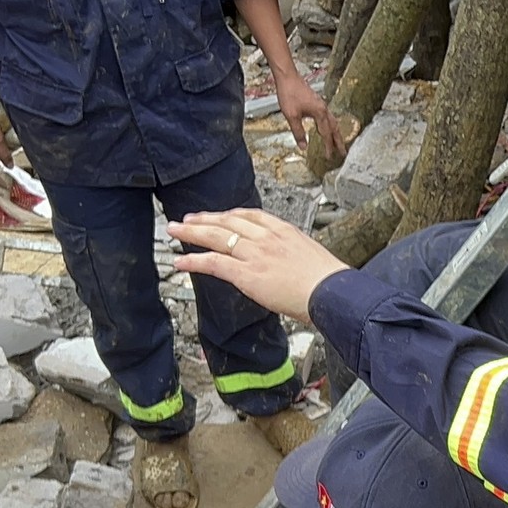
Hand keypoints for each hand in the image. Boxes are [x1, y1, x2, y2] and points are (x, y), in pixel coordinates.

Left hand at [168, 209, 349, 321]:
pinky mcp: (247, 273)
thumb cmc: (329, 281)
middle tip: (186, 219)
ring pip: (215, 237)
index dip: (228, 215)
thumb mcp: (312, 257)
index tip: (217, 216)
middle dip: (203, 219)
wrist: (333, 292)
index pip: (250, 215)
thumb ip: (293, 255)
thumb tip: (290, 265)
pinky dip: (194, 260)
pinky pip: (214, 263)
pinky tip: (180, 261)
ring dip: (191, 233)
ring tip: (174, 231)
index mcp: (284, 230)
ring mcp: (255, 254)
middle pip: (227, 221)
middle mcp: (266, 237)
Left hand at [275, 72, 341, 157]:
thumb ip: (298, 132)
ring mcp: (321, 105)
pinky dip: (331, 125)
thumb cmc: (289, 93)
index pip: (326, 134)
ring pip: (333, 122)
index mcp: (320, 113)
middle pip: (335, 128)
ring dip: (336, 133)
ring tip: (338, 142)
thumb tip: (303, 146)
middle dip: (339, 142)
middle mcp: (324, 109)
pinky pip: (328, 117)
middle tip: (343, 152)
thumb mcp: (292, 116)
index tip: (329, 156)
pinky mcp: (318, 102)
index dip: (328, 146)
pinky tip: (327, 127)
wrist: (288, 77)